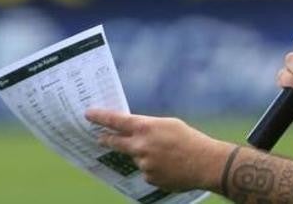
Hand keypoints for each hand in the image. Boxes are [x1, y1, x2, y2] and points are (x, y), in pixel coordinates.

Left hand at [85, 108, 223, 192]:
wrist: (205, 163)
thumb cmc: (190, 139)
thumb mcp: (168, 124)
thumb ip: (148, 127)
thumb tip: (135, 131)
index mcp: (145, 127)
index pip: (115, 121)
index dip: (100, 117)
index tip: (88, 114)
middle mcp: (140, 146)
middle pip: (115, 142)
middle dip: (106, 139)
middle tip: (99, 138)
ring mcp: (143, 164)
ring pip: (137, 158)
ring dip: (145, 155)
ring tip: (168, 154)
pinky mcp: (148, 178)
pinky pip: (146, 171)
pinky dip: (155, 168)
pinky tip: (170, 166)